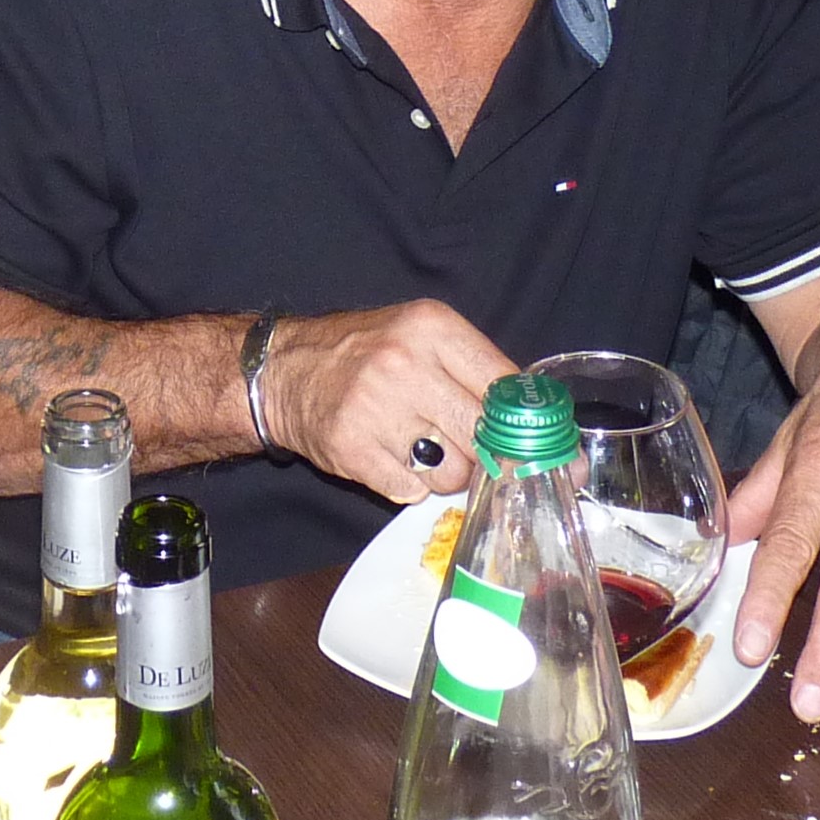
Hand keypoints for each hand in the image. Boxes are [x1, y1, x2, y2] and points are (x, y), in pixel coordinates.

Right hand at [261, 301, 512, 502]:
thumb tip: (535, 427)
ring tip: (422, 452)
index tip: (533, 447)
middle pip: (482, 435)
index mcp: (432, 328)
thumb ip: (474, 371)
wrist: (284, 369)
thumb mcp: (420, 336)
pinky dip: (409, 485)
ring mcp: (376, 407)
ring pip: (451, 472)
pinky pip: (410, 491)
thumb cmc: (365, 354)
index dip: (524, 424)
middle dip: (483, 455)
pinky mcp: (352, 447)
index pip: (504, 386)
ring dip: (445, 474)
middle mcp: (405, 363)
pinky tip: (391, 460)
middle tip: (470, 452)